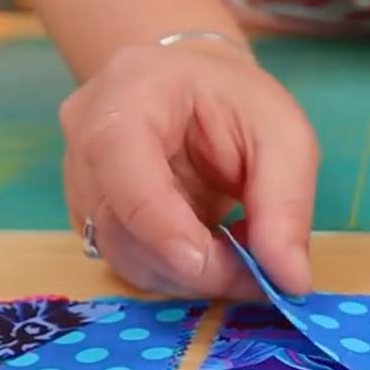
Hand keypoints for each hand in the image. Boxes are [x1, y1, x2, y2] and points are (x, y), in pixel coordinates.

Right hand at [59, 39, 317, 296]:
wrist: (195, 88)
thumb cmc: (238, 101)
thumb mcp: (285, 138)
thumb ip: (286, 206)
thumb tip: (290, 281)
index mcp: (129, 93)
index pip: (123, 166)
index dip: (167, 229)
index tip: (225, 268)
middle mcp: (86, 136)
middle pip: (122, 225)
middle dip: (196, 266)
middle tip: (259, 276)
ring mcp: (79, 179)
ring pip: (124, 256)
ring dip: (189, 276)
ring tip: (241, 258)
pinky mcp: (90, 215)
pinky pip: (129, 262)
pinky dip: (177, 274)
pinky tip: (213, 254)